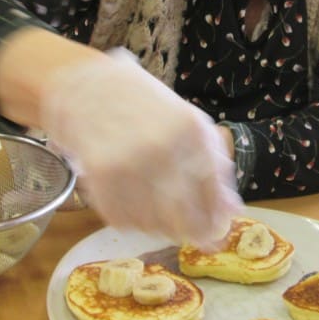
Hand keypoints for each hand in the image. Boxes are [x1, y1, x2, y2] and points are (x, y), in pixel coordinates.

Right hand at [40, 48, 242, 245]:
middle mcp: (165, 147)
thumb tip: (234, 212)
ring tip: (149, 205)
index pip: (214, 195)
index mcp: (193, 130)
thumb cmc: (141, 103)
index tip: (214, 235)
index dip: (215, 223)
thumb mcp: (187, 121)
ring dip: (155, 225)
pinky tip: (127, 200)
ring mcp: (132, 161)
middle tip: (183, 232)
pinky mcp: (101, 174)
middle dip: (188, 232)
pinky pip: (121, 219)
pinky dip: (127, 219)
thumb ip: (214, 164)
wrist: (84, 83)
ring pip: (152, 224)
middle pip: (185, 218)